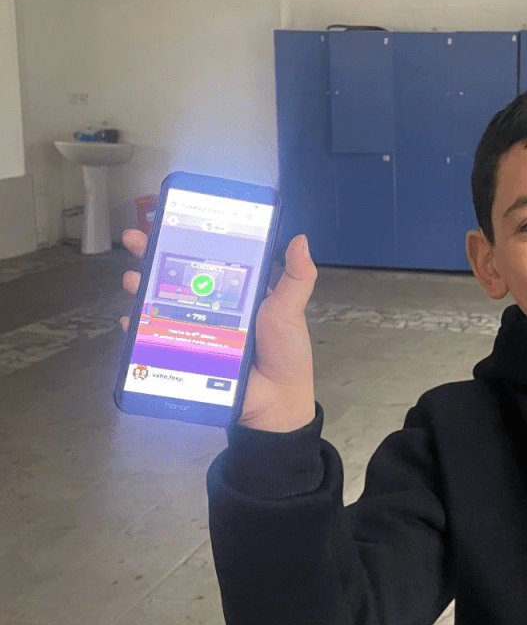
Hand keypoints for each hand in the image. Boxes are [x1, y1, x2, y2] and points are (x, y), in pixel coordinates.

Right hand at [120, 229, 318, 432]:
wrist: (275, 402)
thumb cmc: (285, 354)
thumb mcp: (290, 310)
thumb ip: (296, 277)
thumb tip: (300, 240)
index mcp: (237, 291)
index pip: (208, 259)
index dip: (187, 241)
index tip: (169, 223)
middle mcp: (212, 307)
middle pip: (176, 277)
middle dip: (152, 257)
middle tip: (136, 241)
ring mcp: (195, 330)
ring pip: (160, 303)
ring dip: (141, 288)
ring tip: (132, 278)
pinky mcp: (183, 354)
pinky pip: (154, 339)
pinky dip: (138, 329)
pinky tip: (129, 320)